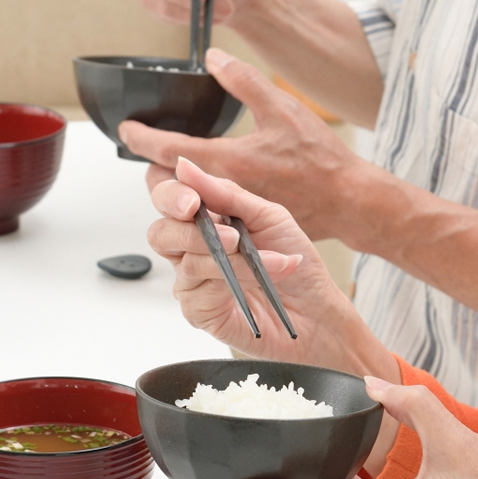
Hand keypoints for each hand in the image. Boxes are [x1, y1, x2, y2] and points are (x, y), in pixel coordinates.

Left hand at [121, 49, 369, 242]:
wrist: (347, 201)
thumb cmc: (319, 158)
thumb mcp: (281, 108)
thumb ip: (243, 80)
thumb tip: (213, 57)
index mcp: (224, 163)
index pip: (164, 152)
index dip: (140, 138)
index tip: (126, 129)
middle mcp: (219, 194)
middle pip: (164, 185)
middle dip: (154, 168)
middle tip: (156, 150)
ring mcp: (228, 216)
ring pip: (183, 203)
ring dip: (176, 188)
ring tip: (182, 170)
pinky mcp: (239, 230)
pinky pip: (204, 219)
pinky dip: (199, 204)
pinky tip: (211, 191)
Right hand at [146, 157, 391, 376]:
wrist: (317, 311)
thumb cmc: (296, 264)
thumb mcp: (269, 217)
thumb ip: (226, 193)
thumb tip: (185, 167)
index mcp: (208, 220)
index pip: (169, 200)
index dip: (172, 196)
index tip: (193, 201)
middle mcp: (194, 250)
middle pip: (160, 233)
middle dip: (189, 230)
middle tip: (229, 236)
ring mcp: (193, 282)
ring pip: (186, 262)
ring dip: (230, 258)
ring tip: (264, 259)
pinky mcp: (199, 311)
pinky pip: (197, 292)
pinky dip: (231, 282)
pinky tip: (254, 282)